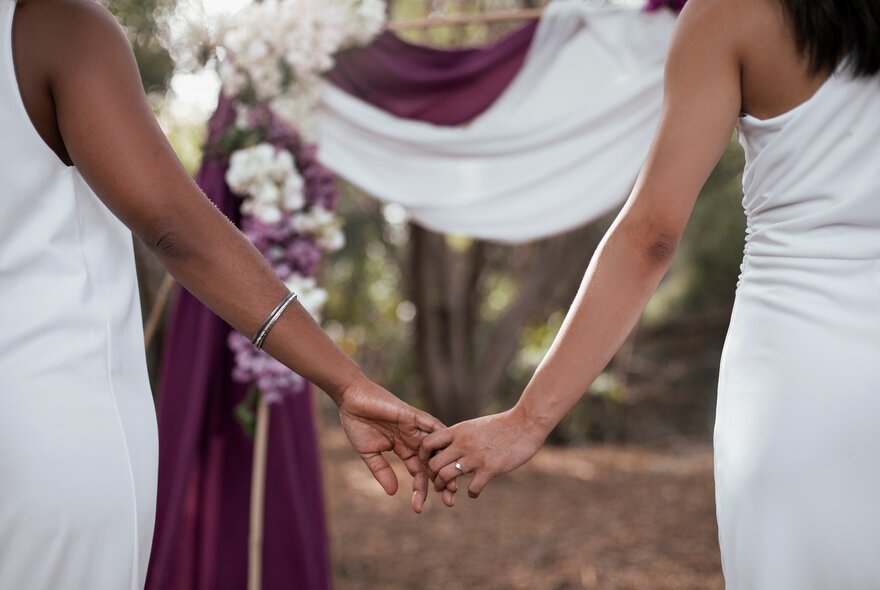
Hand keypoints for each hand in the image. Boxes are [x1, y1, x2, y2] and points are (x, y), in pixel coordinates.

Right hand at [337, 376, 451, 512]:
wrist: (351, 399)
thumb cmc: (358, 423)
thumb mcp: (370, 453)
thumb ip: (382, 471)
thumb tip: (393, 493)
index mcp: (403, 448)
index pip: (417, 472)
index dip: (419, 490)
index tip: (418, 509)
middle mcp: (413, 439)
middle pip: (432, 464)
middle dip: (441, 483)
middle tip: (449, 502)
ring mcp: (415, 427)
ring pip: (436, 449)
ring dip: (445, 466)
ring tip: (451, 486)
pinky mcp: (412, 415)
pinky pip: (432, 426)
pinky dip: (441, 438)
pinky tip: (450, 454)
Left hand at [419, 407, 547, 499]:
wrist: (526, 423)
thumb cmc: (502, 424)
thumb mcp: (475, 425)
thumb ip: (461, 436)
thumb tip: (450, 445)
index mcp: (458, 431)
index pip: (428, 443)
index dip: (424, 455)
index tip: (428, 463)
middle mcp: (463, 444)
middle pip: (433, 463)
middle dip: (432, 476)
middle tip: (437, 482)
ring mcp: (475, 457)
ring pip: (446, 476)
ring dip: (445, 487)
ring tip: (450, 491)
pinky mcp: (490, 469)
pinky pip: (472, 488)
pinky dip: (471, 493)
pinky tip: (474, 492)